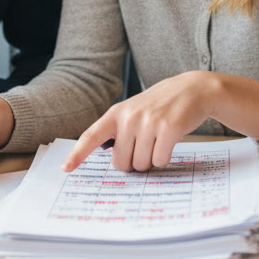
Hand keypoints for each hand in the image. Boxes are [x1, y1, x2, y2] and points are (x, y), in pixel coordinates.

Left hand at [62, 71, 220, 172]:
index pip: (92, 135)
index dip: (77, 154)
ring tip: (158, 140)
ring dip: (151, 160)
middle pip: (121, 163)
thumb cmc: (160, 105)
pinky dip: (165, 158)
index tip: (66, 168)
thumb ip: (119, 131)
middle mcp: (129, 117)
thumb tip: (113, 161)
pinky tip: (169, 142)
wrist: (193, 89)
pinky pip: (160, 161)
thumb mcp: (134, 111)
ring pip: (142, 164)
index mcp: (116, 113)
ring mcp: (149, 122)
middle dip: (133, 163)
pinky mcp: (168, 129)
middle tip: (144, 148)